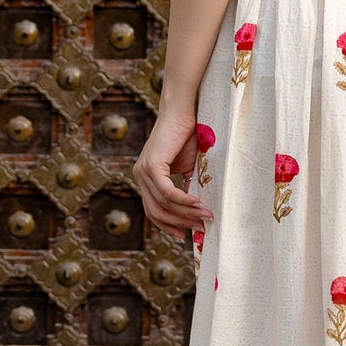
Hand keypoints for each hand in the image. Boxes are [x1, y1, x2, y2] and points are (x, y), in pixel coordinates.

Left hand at [132, 102, 213, 239]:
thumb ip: (186, 188)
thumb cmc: (188, 135)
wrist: (183, 110)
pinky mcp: (152, 166)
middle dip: (179, 223)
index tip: (183, 235)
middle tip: (200, 227)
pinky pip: (167, 192)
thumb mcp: (187, 168)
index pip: (152, 210)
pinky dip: (184, 201)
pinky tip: (198, 204)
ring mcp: (143, 171)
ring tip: (205, 216)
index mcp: (145, 177)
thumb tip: (195, 212)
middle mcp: (140, 176)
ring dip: (186, 213)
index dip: (167, 225)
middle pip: (156, 211)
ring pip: (163, 204)